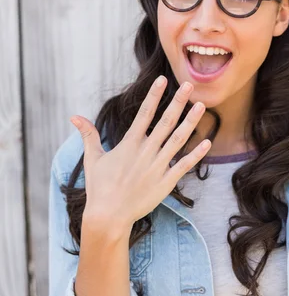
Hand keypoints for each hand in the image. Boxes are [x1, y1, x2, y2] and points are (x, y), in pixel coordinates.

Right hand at [70, 76, 209, 232]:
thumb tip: (74, 117)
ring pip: (178, 139)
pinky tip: (207, 142)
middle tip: (189, 85)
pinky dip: (196, 154)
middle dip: (178, 102)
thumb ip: (88, 135)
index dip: (154, 95)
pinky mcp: (166, 182)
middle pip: (165, 122)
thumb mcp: (92, 158)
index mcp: (129, 144)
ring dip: (190, 122)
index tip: (163, 80)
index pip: (144, 113)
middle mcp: (146, 151)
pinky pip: (184, 165)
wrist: (108, 216)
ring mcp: (157, 166)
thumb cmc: (99, 187)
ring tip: (201, 105)